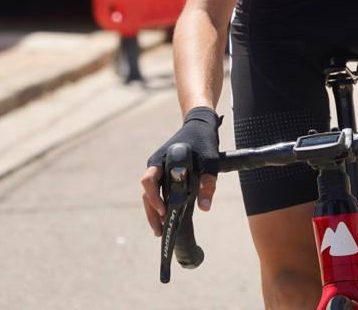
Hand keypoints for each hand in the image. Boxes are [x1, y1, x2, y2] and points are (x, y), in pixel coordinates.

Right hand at [141, 107, 220, 235]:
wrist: (200, 125)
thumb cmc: (204, 142)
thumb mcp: (210, 162)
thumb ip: (208, 183)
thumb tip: (205, 208)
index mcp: (162, 160)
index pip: (149, 181)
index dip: (154, 198)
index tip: (164, 211)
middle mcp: (156, 165)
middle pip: (147, 192)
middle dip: (151, 212)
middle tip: (159, 231)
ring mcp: (159, 169)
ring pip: (151, 193)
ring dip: (153, 210)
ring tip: (160, 229)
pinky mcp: (164, 172)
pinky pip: (158, 189)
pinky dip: (159, 203)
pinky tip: (165, 216)